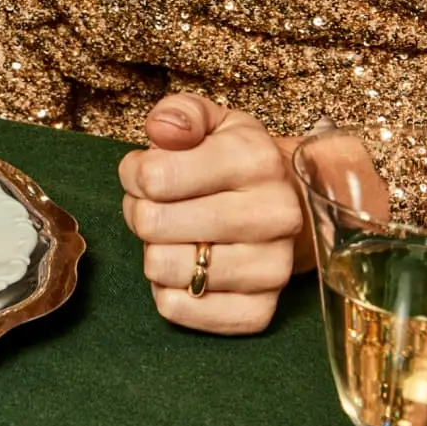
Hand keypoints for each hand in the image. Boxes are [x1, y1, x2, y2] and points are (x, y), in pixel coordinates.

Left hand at [120, 92, 308, 334]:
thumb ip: (180, 114)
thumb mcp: (212, 121)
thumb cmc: (234, 161)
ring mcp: (273, 268)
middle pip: (153, 224)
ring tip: (174, 235)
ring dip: (152, 250)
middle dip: (140, 212)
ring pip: (163, 268)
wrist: (291, 205)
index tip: (147, 172)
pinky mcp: (261, 311)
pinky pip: (179, 310)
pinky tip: (184, 267)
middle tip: (157, 205)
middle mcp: (275, 215)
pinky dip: (166, 291)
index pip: (156, 177)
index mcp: (257, 160)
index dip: (135, 174)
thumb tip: (161, 130)